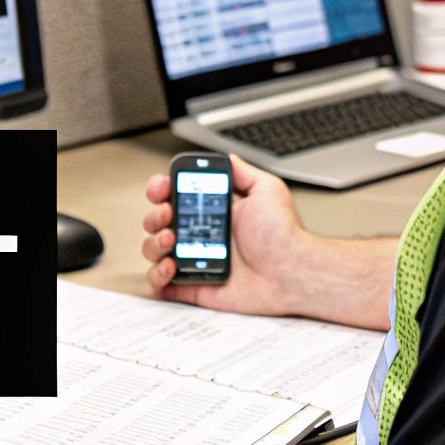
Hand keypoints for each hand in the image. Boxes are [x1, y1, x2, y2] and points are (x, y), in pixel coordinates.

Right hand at [141, 153, 310, 315]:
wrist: (291, 272)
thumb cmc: (283, 236)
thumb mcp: (266, 190)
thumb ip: (242, 173)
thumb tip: (225, 158)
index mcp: (214, 212)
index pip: (176, 196)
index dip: (161, 190)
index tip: (162, 188)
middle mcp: (201, 235)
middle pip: (158, 222)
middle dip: (154, 215)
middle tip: (168, 214)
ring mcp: (195, 261)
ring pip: (154, 250)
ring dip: (153, 243)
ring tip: (171, 240)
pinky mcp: (194, 286)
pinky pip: (162, 283)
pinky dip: (158, 274)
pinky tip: (172, 266)